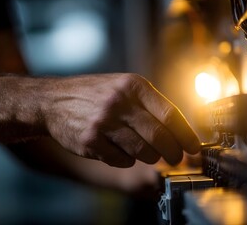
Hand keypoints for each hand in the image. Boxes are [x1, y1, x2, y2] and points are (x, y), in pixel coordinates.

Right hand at [38, 73, 199, 167]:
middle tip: (176, 158)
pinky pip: (122, 160)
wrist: (53, 101)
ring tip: (147, 153)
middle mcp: (119, 102)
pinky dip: (127, 160)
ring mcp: (103, 122)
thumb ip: (148, 104)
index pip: (171, 114)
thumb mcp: (121, 86)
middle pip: (160, 136)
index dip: (187, 135)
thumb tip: (179, 130)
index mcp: (132, 85)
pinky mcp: (90, 141)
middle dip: (173, 153)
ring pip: (143, 151)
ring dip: (150, 157)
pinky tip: (121, 151)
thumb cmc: (92, 94)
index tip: (194, 147)